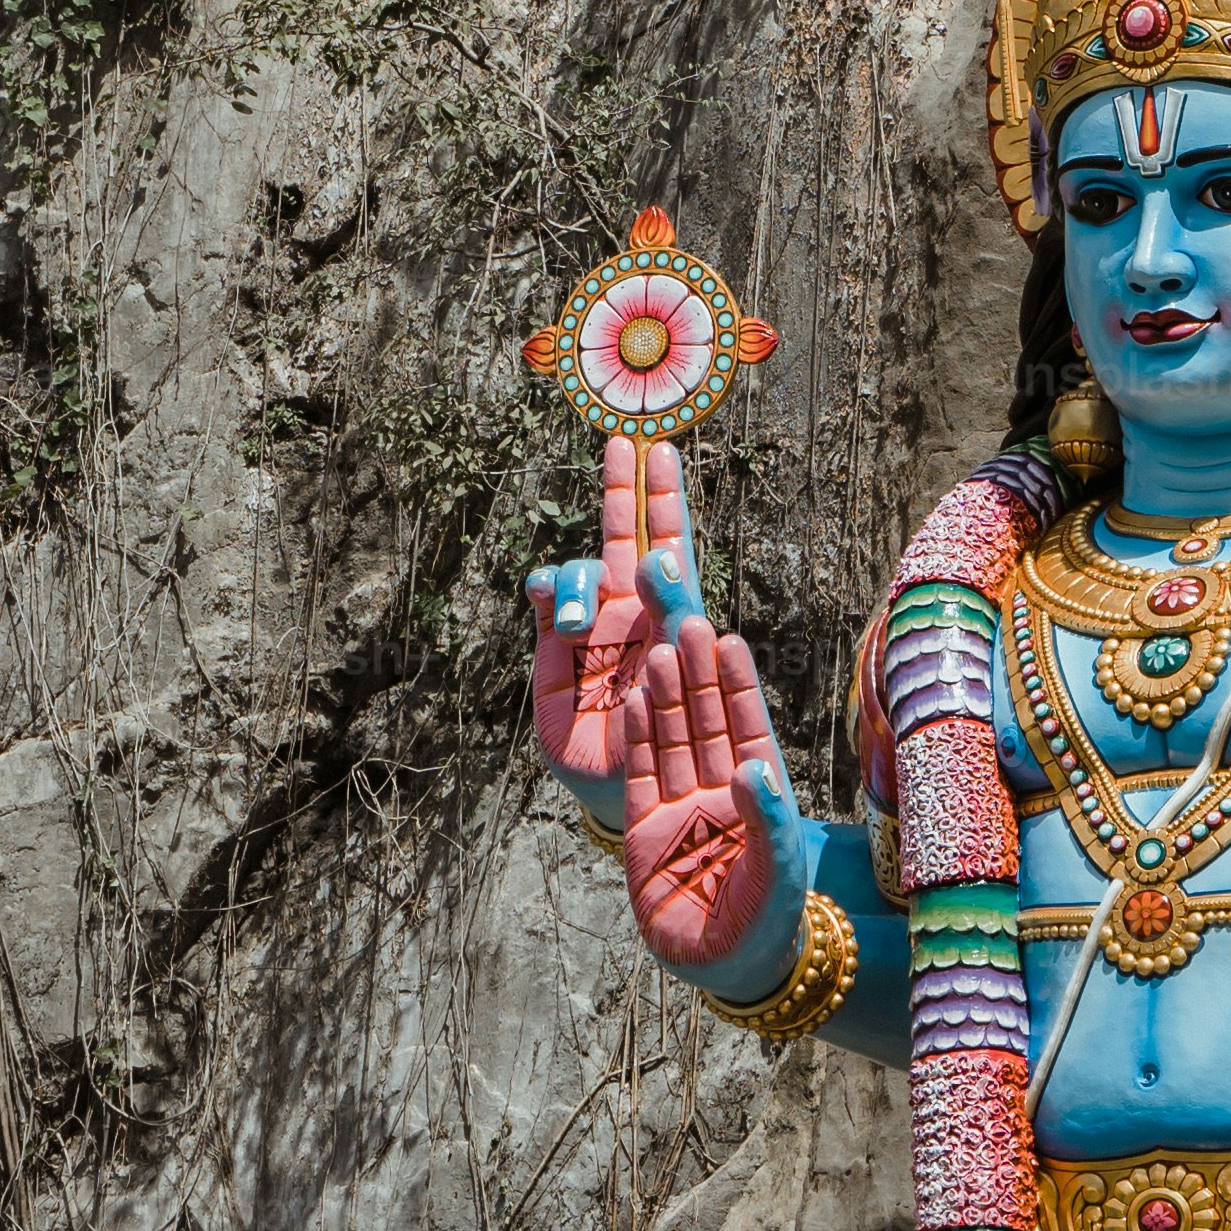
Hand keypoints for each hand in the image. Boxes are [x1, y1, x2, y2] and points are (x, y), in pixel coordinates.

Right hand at [526, 437, 690, 796]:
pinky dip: (548, 587)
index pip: (672, 548)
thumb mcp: (683, 686)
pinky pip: (547, 596)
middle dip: (624, 490)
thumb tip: (657, 561)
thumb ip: (674, 627)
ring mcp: (592, 624)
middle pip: (627, 537)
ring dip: (578, 582)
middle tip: (624, 443)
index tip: (662, 453)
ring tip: (574, 625)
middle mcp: (633, 611)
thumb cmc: (663, 743)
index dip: (666, 501)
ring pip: (584, 568)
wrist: (615, 787)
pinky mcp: (553, 644)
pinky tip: (547, 598)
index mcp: (671, 618)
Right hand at [618, 603, 804, 979]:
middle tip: (687, 622)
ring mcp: (682, 807)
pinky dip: (639, 740)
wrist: (724, 968)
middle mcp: (721, 792)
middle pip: (708, 722)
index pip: (747, 729)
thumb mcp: (777, 872)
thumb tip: (752, 769)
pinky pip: (643, 775)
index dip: (738, 685)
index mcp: (759, 796)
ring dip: (666, 697)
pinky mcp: (647, 830)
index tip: (729, 640)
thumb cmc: (765, 923)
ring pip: (673, 741)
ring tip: (657, 650)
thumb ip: (768, 820)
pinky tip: (633, 702)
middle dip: (698, 675)